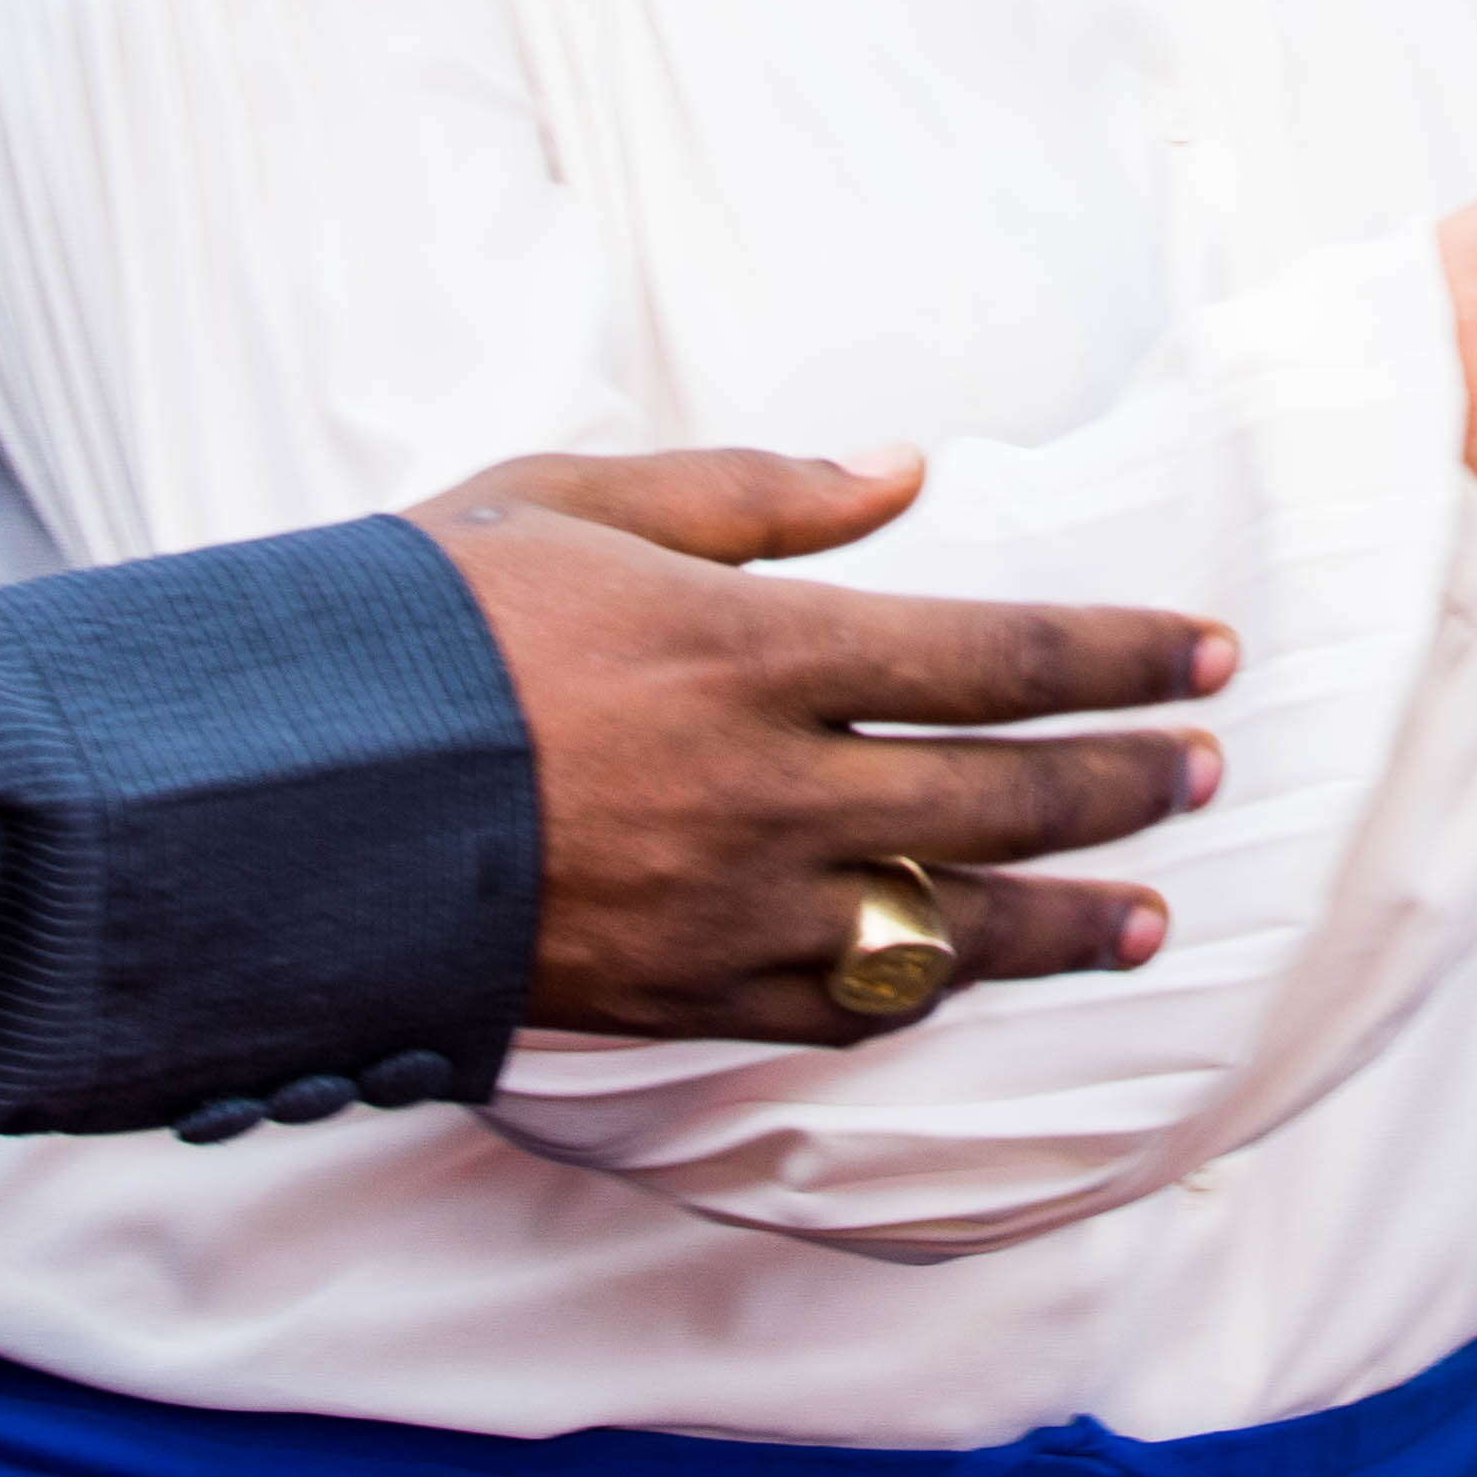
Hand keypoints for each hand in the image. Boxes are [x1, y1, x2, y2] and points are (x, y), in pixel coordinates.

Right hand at [409, 447, 1228, 1044]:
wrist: (267, 801)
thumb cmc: (419, 623)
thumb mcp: (577, 500)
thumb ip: (757, 491)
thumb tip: (903, 470)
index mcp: (759, 649)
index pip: (1004, 653)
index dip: (1122, 654)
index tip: (1209, 652)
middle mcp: (771, 790)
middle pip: (1004, 793)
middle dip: (1123, 783)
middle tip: (1206, 772)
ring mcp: (729, 908)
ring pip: (947, 926)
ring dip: (1062, 920)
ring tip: (1146, 916)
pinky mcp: (674, 996)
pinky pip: (838, 1007)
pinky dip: (919, 990)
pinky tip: (964, 973)